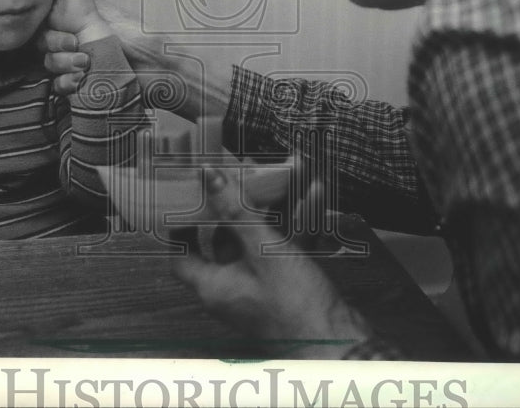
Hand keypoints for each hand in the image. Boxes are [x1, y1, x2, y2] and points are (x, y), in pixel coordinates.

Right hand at [42, 0, 232, 119]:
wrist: (159, 74)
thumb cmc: (145, 43)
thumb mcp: (117, 17)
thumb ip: (92, 1)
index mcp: (85, 22)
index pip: (53, 19)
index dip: (50, 22)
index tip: (59, 26)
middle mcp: (79, 42)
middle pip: (47, 42)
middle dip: (57, 45)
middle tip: (76, 46)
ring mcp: (78, 64)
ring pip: (51, 63)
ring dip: (62, 65)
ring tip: (83, 66)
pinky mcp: (81, 84)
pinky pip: (59, 85)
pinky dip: (64, 84)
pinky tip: (78, 82)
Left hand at [172, 169, 371, 357]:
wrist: (338, 343)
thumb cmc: (294, 304)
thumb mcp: (263, 249)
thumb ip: (236, 211)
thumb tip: (210, 177)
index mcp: (213, 285)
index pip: (181, 254)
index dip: (181, 226)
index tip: (189, 200)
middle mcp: (231, 288)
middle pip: (224, 240)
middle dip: (239, 205)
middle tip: (244, 176)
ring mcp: (258, 288)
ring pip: (259, 240)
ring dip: (275, 210)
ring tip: (289, 177)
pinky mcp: (284, 287)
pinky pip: (283, 250)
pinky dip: (296, 226)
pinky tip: (313, 197)